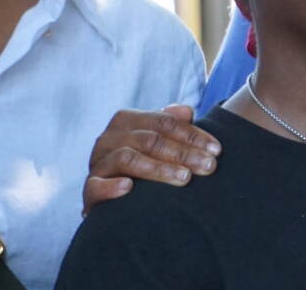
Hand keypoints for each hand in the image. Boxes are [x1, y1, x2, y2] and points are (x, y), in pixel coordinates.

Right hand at [82, 104, 220, 213]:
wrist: (113, 194)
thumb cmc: (143, 161)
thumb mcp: (158, 141)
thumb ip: (171, 124)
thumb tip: (187, 111)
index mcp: (126, 121)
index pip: (164, 123)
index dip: (192, 135)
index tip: (217, 150)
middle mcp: (108, 138)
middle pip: (150, 140)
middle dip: (183, 153)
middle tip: (209, 166)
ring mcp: (97, 163)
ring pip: (128, 159)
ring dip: (158, 169)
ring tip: (184, 178)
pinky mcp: (89, 190)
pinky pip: (96, 186)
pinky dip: (111, 186)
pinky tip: (129, 188)